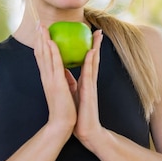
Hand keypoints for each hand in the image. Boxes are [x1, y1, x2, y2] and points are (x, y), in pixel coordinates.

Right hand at [34, 24, 76, 131]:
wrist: (63, 124)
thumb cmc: (65, 109)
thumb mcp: (64, 90)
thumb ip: (63, 79)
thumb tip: (65, 71)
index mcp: (48, 78)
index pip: (42, 57)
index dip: (40, 43)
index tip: (41, 31)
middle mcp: (46, 77)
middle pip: (40, 53)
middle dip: (39, 37)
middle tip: (38, 23)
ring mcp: (50, 79)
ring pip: (45, 56)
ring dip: (43, 40)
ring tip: (42, 27)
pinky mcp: (57, 83)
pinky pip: (55, 64)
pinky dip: (52, 52)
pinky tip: (51, 41)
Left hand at [73, 29, 103, 143]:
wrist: (85, 130)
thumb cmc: (79, 114)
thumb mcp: (72, 93)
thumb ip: (70, 81)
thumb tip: (63, 71)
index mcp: (84, 81)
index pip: (86, 61)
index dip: (88, 47)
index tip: (89, 35)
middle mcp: (88, 80)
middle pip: (92, 58)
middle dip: (95, 44)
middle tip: (97, 29)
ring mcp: (90, 85)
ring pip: (93, 62)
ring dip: (95, 47)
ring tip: (98, 34)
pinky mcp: (89, 91)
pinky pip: (88, 73)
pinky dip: (90, 61)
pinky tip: (91, 51)